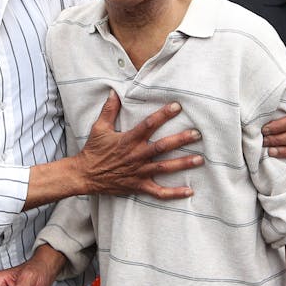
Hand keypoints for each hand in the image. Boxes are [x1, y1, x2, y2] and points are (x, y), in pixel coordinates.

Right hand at [75, 92, 201, 199]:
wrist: (85, 175)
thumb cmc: (93, 150)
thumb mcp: (99, 128)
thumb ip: (109, 110)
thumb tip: (114, 92)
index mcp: (128, 140)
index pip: (148, 125)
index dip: (163, 115)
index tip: (177, 106)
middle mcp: (136, 156)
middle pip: (161, 147)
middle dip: (180, 140)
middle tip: (197, 134)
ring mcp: (138, 173)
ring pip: (164, 168)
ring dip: (182, 164)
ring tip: (200, 159)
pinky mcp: (138, 186)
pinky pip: (158, 192)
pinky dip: (174, 193)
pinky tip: (189, 191)